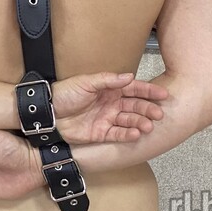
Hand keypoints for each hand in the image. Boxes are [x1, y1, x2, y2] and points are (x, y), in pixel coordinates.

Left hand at [53, 72, 168, 143]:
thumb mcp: (86, 82)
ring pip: (129, 121)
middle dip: (147, 109)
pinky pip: (118, 134)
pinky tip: (136, 134)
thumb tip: (129, 76)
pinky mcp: (102, 133)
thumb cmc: (66, 93)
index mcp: (110, 89)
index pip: (133, 88)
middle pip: (134, 106)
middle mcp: (112, 104)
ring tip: (149, 125)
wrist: (49, 113)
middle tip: (159, 113)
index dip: (147, 91)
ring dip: (140, 123)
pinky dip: (128, 134)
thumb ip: (108, 80)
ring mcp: (108, 119)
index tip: (162, 93)